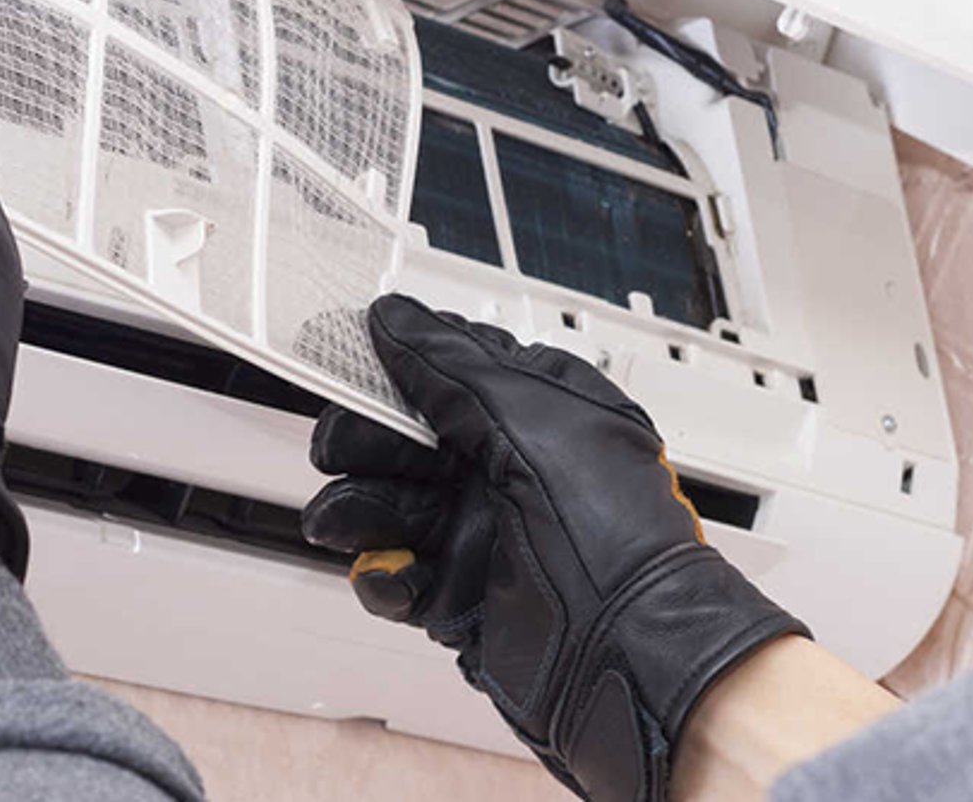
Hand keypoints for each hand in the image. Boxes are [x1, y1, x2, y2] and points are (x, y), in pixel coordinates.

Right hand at [301, 296, 806, 800]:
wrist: (631, 655)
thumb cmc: (615, 534)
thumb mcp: (528, 418)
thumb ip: (450, 365)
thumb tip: (397, 318)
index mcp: (533, 413)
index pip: (444, 372)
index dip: (391, 367)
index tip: (345, 363)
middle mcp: (505, 469)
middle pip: (403, 440)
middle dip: (365, 443)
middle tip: (342, 448)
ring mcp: (481, 533)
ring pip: (389, 506)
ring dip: (358, 509)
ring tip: (345, 520)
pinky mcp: (460, 596)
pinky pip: (396, 574)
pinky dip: (383, 574)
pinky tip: (392, 572)